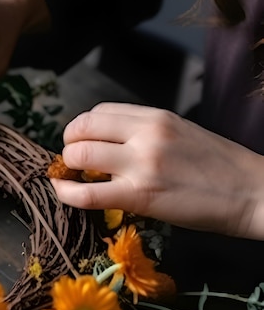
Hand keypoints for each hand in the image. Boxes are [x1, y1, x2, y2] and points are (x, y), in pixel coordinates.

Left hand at [50, 102, 263, 239]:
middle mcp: (146, 134)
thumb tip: (104, 141)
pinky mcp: (141, 196)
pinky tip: (64, 192)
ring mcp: (142, 164)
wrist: (251, 192)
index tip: (81, 142)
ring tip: (73, 177)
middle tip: (73, 161)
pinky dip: (66, 193)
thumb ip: (142, 132)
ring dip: (67, 167)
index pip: (98, 112)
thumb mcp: (179, 132)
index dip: (81, 129)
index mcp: (155, 117)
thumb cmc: (217, 166)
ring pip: (79, 156)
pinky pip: (87, 194)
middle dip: (69, 146)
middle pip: (81, 129)